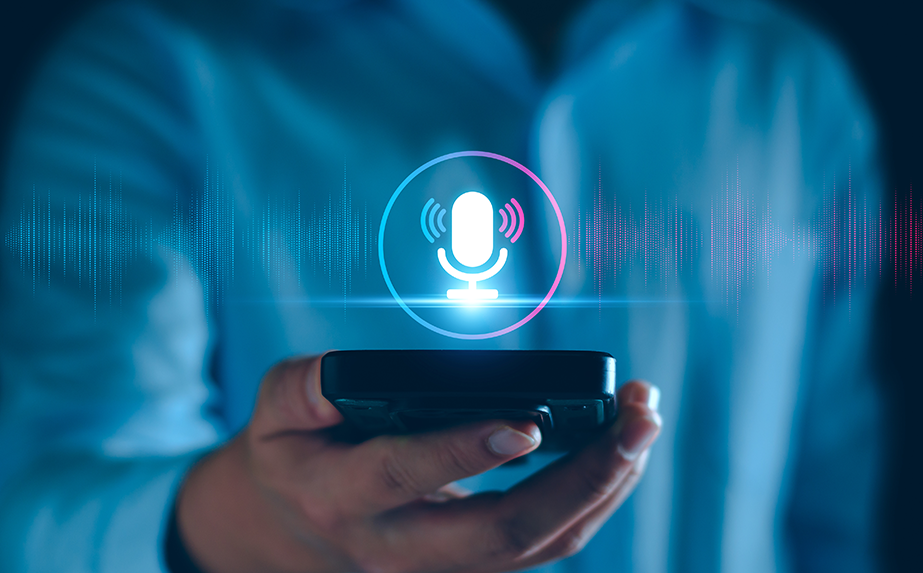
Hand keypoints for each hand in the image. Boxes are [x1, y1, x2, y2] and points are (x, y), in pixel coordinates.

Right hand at [175, 354, 662, 572]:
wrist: (294, 529)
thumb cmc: (295, 451)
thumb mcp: (277, 408)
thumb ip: (308, 384)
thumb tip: (359, 369)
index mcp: (340, 497)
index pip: (404, 477)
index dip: (463, 452)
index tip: (526, 422)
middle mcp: (397, 547)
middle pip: (501, 534)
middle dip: (581, 480)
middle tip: (637, 420)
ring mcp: (442, 567)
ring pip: (539, 545)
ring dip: (603, 487)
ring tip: (644, 421)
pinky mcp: (476, 566)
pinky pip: (548, 544)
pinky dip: (594, 498)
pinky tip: (625, 448)